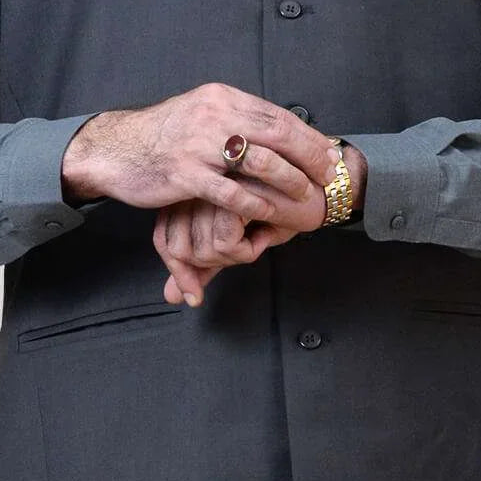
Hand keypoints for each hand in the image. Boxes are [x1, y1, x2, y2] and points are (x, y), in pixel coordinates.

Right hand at [60, 82, 338, 226]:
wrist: (116, 149)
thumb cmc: (162, 136)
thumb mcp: (201, 113)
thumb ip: (235, 118)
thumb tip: (276, 129)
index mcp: (221, 98)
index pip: (276, 114)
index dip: (307, 135)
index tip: (327, 153)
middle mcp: (213, 115)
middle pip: (277, 134)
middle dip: (309, 157)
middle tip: (329, 176)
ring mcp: (199, 144)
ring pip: (260, 163)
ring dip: (290, 182)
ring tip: (307, 197)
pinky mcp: (185, 173)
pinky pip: (231, 192)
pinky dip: (257, 204)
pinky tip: (272, 215)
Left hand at [155, 143, 368, 305]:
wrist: (317, 192)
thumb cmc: (278, 210)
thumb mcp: (235, 240)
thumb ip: (202, 265)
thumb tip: (173, 297)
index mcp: (191, 189)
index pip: (163, 240)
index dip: (178, 270)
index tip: (196, 287)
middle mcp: (197, 183)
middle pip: (178, 248)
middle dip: (212, 265)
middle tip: (241, 249)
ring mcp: (213, 186)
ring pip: (200, 249)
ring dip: (233, 258)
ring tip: (255, 237)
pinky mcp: (235, 192)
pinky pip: (224, 245)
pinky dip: (247, 251)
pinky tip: (264, 232)